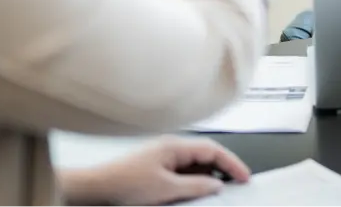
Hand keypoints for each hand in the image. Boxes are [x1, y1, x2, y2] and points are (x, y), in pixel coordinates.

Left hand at [61, 136, 250, 205]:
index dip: (232, 163)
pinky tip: (197, 192)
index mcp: (175, 146)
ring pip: (195, 164)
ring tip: (221, 190)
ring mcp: (163, 158)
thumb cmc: (124, 184)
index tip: (244, 176)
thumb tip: (216, 184)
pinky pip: (183, 172)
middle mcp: (171, 148)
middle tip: (238, 182)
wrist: (96, 190)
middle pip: (206, 155)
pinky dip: (195, 181)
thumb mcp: (166, 189)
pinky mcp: (156, 169)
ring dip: (209, 176)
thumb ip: (195, 186)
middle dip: (224, 168)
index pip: (213, 150)